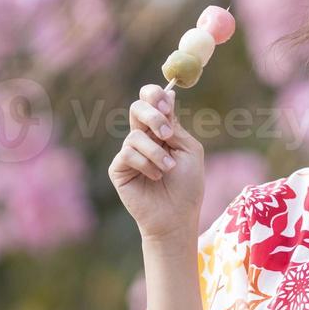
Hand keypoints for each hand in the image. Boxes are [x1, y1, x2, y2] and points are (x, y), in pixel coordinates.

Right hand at [107, 84, 204, 239]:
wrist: (177, 216)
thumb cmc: (188, 185)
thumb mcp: (189, 150)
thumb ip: (176, 126)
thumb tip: (168, 93)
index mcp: (161, 129)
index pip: (151, 100)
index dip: (155, 95)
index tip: (167, 104)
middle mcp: (144, 137)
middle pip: (138, 108)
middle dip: (153, 116)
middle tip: (167, 134)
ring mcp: (129, 152)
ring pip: (135, 136)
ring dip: (156, 153)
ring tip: (168, 169)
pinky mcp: (119, 168)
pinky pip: (127, 154)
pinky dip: (146, 164)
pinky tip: (155, 177)